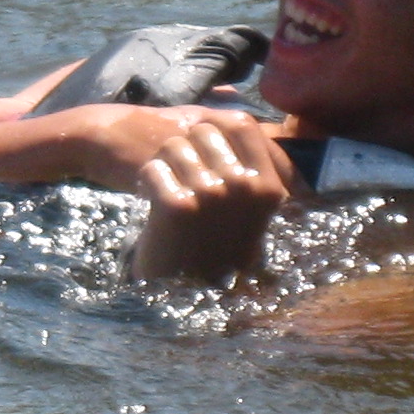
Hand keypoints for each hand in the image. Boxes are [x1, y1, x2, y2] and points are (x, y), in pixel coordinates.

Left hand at [124, 110, 295, 287]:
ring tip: (165, 189)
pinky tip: (151, 202)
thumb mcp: (249, 213)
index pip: (242, 124)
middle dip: (185, 147)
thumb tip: (235, 114)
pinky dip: (146, 182)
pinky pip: (153, 168)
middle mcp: (243, 187)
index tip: (199, 138)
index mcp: (267, 187)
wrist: (188, 299)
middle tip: (178, 174)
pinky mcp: (176, 205)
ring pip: (173, 147)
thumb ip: (248, 169)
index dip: (215, 124)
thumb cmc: (214, 250)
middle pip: (202, 131)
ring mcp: (210, 195)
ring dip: (163, 165)